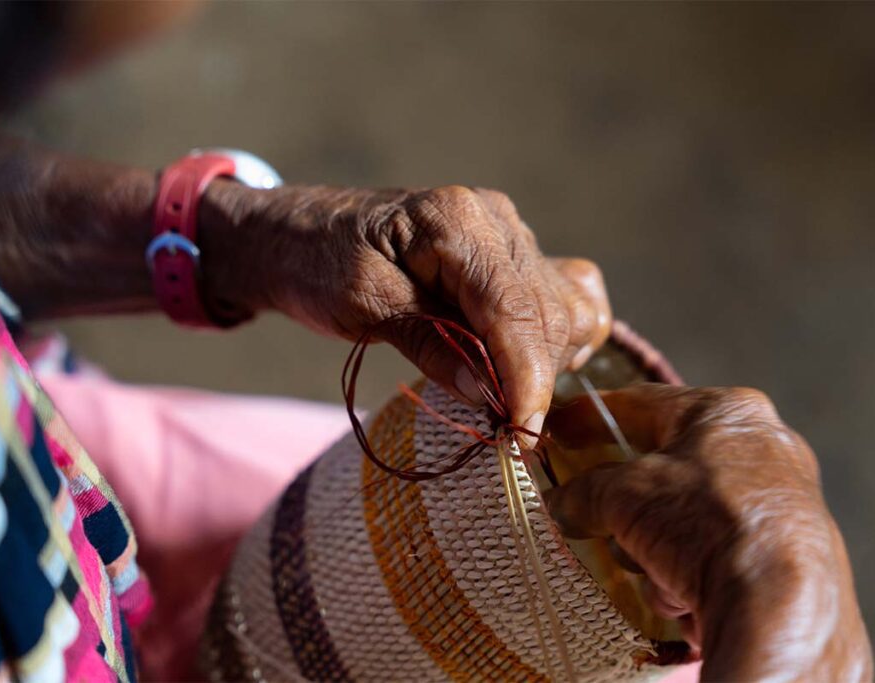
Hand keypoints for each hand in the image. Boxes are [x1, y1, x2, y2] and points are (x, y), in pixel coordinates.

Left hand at [200, 183, 611, 434]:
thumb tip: (486, 392)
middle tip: (499, 430)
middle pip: (548, 315)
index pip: (512, 308)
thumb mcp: (359, 306)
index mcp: (457, 220)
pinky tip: (519, 362)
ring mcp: (515, 235)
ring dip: (545, 361)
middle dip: (530, 379)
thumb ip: (427, 342)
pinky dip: (557, 338)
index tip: (521, 435)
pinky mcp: (519, 256)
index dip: (524, 376)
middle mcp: (499, 220)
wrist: (306, 235)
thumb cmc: (320, 264)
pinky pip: (569, 299)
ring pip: (568, 311)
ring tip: (499, 392)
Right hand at [543, 384, 871, 681]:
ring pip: (687, 520)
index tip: (563, 427)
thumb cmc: (705, 523)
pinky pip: (716, 555)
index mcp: (727, 412)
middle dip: (631, 508)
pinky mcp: (790, 556)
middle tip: (605, 525)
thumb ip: (586, 492)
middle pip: (667, 470)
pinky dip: (691, 578)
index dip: (594, 415)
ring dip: (659, 553)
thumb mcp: (622, 496)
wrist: (779, 603)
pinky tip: (689, 599)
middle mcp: (765, 448)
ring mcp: (782, 503)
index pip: (644, 403)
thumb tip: (563, 503)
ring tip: (658, 574)